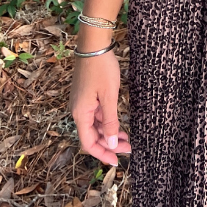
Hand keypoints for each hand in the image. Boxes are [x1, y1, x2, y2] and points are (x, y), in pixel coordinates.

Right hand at [69, 50, 131, 166]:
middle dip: (109, 144)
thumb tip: (110, 144)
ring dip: (109, 133)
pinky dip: (106, 121)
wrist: (94, 44)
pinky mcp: (87, 95)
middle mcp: (78, 110)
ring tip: (126, 138)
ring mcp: (82, 102)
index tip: (117, 161)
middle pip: (92, 135)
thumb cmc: (101, 68)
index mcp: (80, 113)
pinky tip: (117, 124)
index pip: (89, 143)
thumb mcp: (109, 96)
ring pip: (95, 125)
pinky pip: (95, 115)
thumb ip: (110, 121)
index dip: (102, 154)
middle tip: (128, 149)